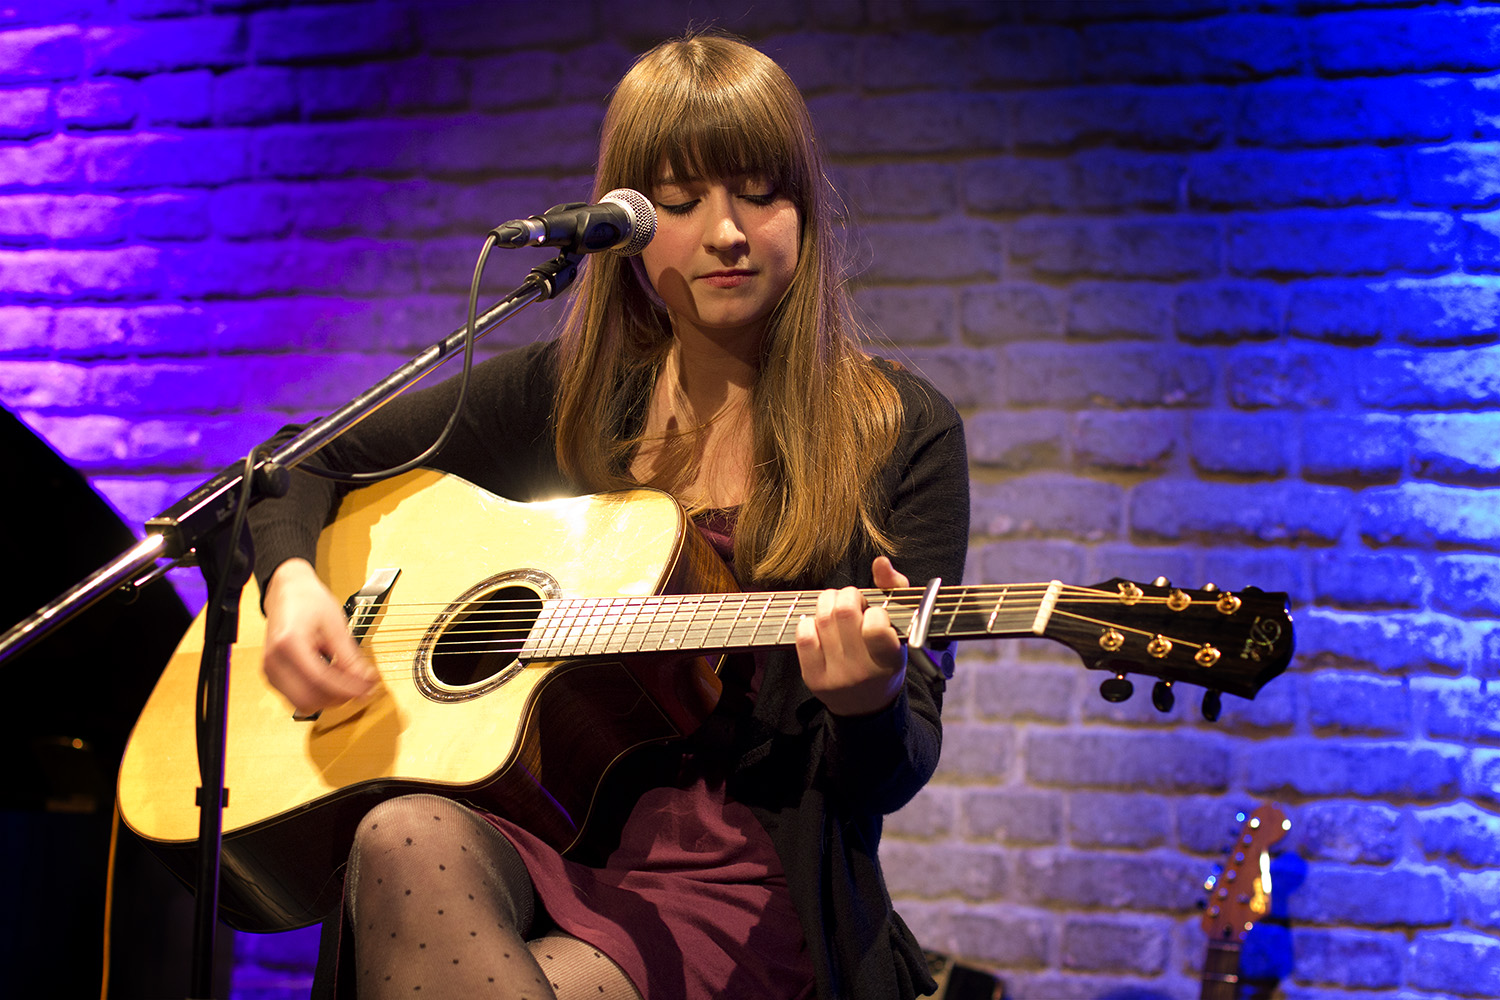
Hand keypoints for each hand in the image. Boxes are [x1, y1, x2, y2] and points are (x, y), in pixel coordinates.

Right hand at [261, 558, 374, 715]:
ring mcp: (270, 671)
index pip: (321, 679)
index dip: (349, 688)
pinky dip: (318, 694)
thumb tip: (365, 679)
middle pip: (309, 698)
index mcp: (289, 643)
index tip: (369, 688)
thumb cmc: (308, 601)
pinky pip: (297, 697)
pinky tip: (333, 681)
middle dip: (339, 698)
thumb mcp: (335, 624)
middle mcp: (273, 661)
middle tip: (362, 688)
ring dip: (329, 699)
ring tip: (348, 682)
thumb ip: (349, 655)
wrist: (288, 592)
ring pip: (303, 703)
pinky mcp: (273, 677)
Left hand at [795, 556, 909, 715]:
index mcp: (890, 660)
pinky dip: (809, 620)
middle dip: (847, 595)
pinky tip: (819, 623)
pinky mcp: (813, 678)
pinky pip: (803, 636)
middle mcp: (862, 671)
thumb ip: (895, 591)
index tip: (875, 613)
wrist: (867, 705)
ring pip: (822, 619)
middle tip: (852, 600)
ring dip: (827, 602)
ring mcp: (836, 676)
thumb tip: (880, 561)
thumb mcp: (901, 629)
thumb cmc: (885, 657)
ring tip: (836, 606)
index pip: (875, 626)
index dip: (874, 611)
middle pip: (843, 613)